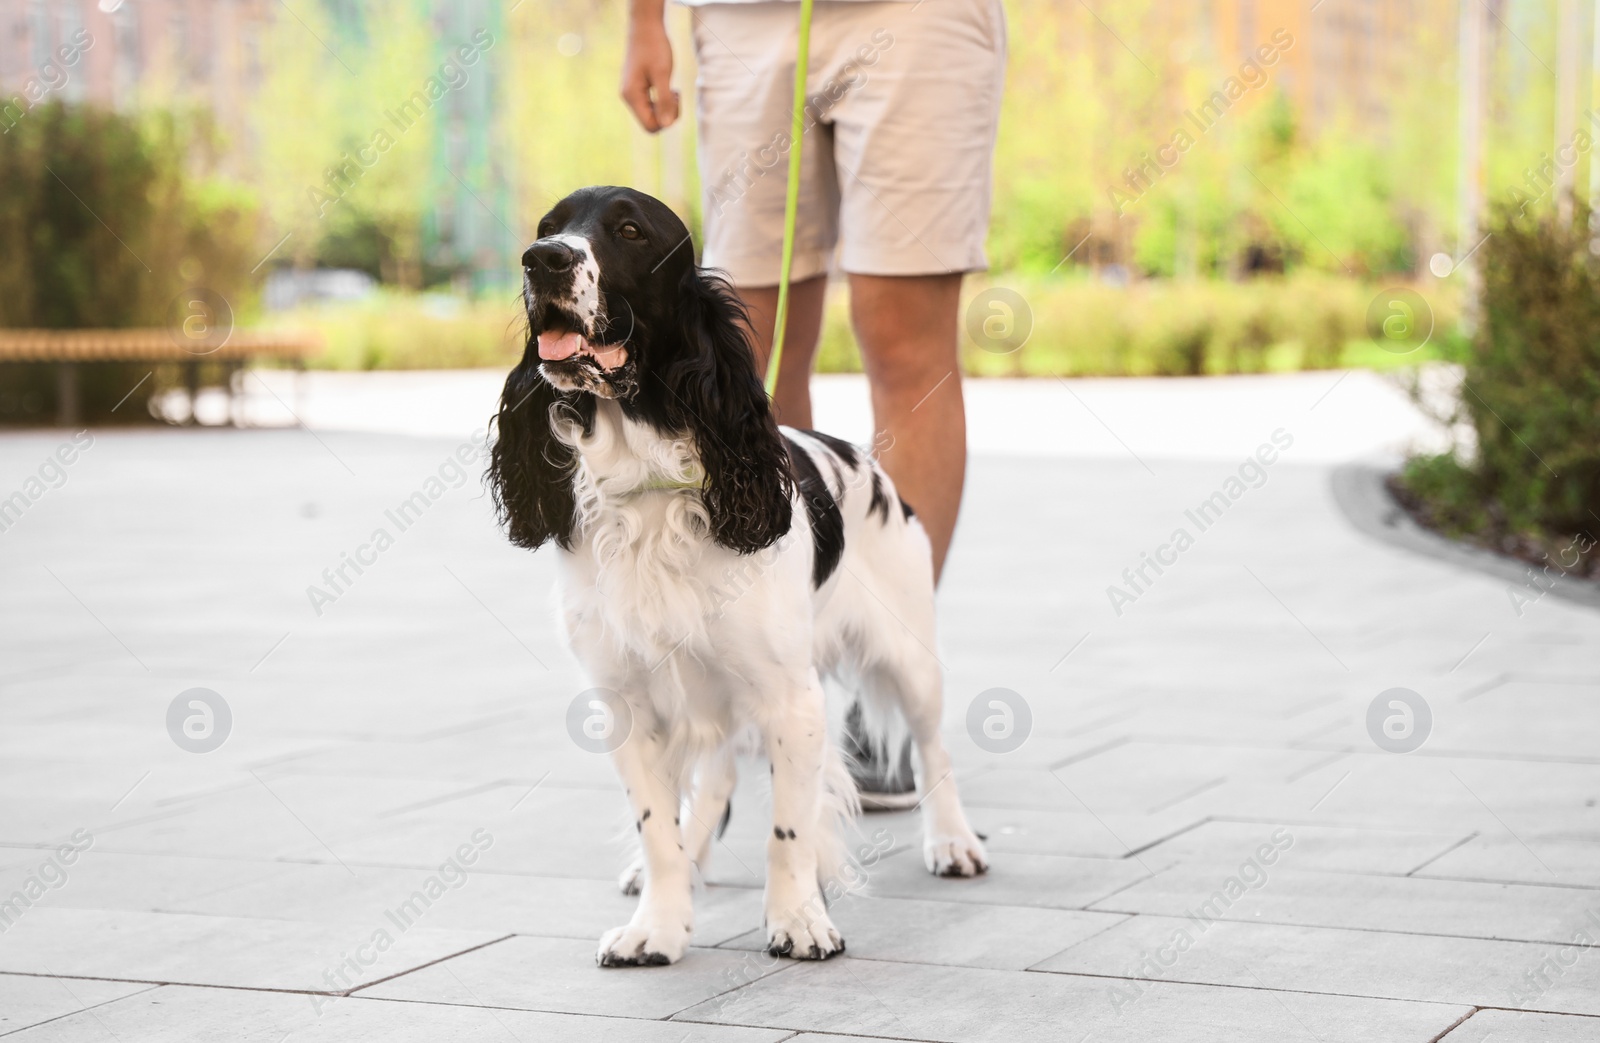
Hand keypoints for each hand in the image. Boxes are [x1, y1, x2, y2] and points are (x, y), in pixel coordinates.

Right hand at [620, 6, 679, 132]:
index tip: (674, 100)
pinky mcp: (638, 89)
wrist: (645, 27)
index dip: (666, 121)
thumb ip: (664, 100)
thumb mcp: (663, 74)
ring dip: (667, 107)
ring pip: (652, 115)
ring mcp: (632, 93)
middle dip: (667, 114)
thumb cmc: (654, 47)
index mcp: (632, 96)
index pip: (650, 126)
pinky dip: (663, 100)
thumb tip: (667, 125)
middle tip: (676, 94)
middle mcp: (629, 97)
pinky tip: (669, 88)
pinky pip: (652, 105)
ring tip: (673, 90)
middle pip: (651, 123)